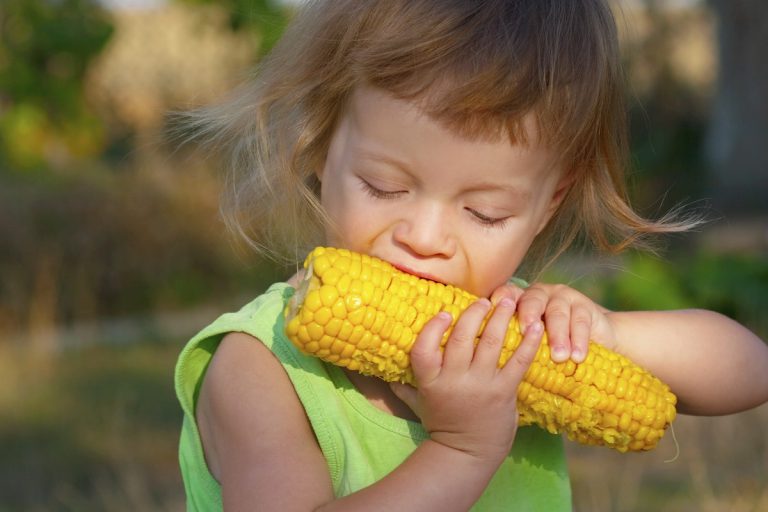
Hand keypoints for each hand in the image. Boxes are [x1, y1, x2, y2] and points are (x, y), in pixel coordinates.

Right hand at [390, 298, 543, 464]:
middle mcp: (455, 380)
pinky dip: (528, 342)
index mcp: (431, 381)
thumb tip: (382, 369)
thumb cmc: (442, 424)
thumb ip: (404, 385)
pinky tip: (535, 325)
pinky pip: (518, 361)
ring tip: (508, 299)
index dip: (431, 328)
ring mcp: (481, 385)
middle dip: (474, 313)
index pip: (423, 349)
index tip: (444, 312)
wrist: (468, 454)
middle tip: (485, 299)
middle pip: (460, 338)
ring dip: (500, 317)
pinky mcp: (504, 392)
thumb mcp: (418, 403)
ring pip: (490, 343)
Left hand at [490, 282, 615, 362]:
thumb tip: (486, 356)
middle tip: (526, 331)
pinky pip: (580, 321)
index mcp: (521, 301)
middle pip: (532, 301)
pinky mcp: (585, 306)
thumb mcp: (528, 345)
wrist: (592, 343)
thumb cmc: (549, 348)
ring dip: (557, 335)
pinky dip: (578, 340)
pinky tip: (577, 356)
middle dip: (528, 315)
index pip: (509, 294)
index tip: (495, 304)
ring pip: (557, 312)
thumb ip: (511, 344)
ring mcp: (563, 298)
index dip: (503, 297)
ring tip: (558, 357)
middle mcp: (541, 295)